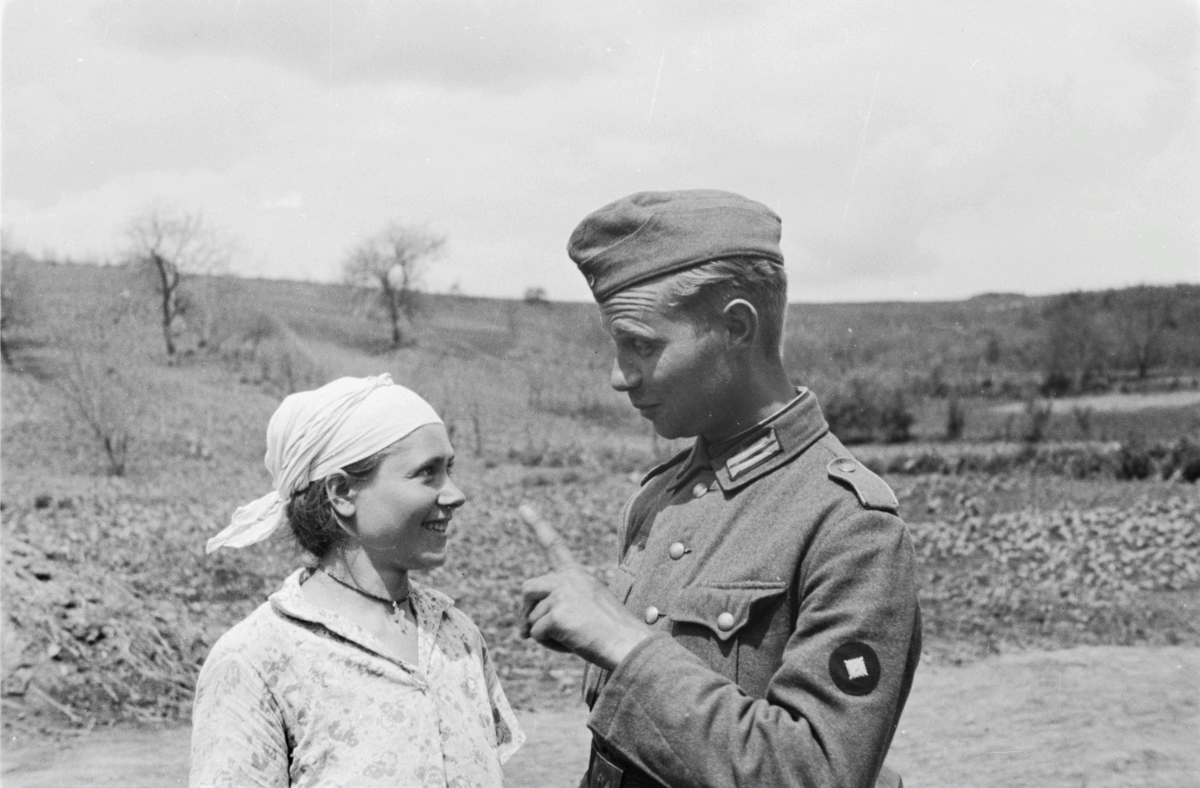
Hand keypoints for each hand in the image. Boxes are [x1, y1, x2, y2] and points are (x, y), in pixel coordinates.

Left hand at [519, 504, 652, 669]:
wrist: (628, 644)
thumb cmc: (610, 632)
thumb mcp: (585, 608)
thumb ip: (558, 606)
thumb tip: (522, 628)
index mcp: (578, 574)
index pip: (554, 545)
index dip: (537, 524)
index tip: (522, 507)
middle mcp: (568, 578)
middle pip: (527, 588)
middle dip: (525, 611)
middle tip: (527, 631)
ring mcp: (561, 594)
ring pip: (531, 618)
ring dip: (544, 634)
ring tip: (573, 638)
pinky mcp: (556, 615)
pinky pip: (536, 634)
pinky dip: (549, 644)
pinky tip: (572, 643)